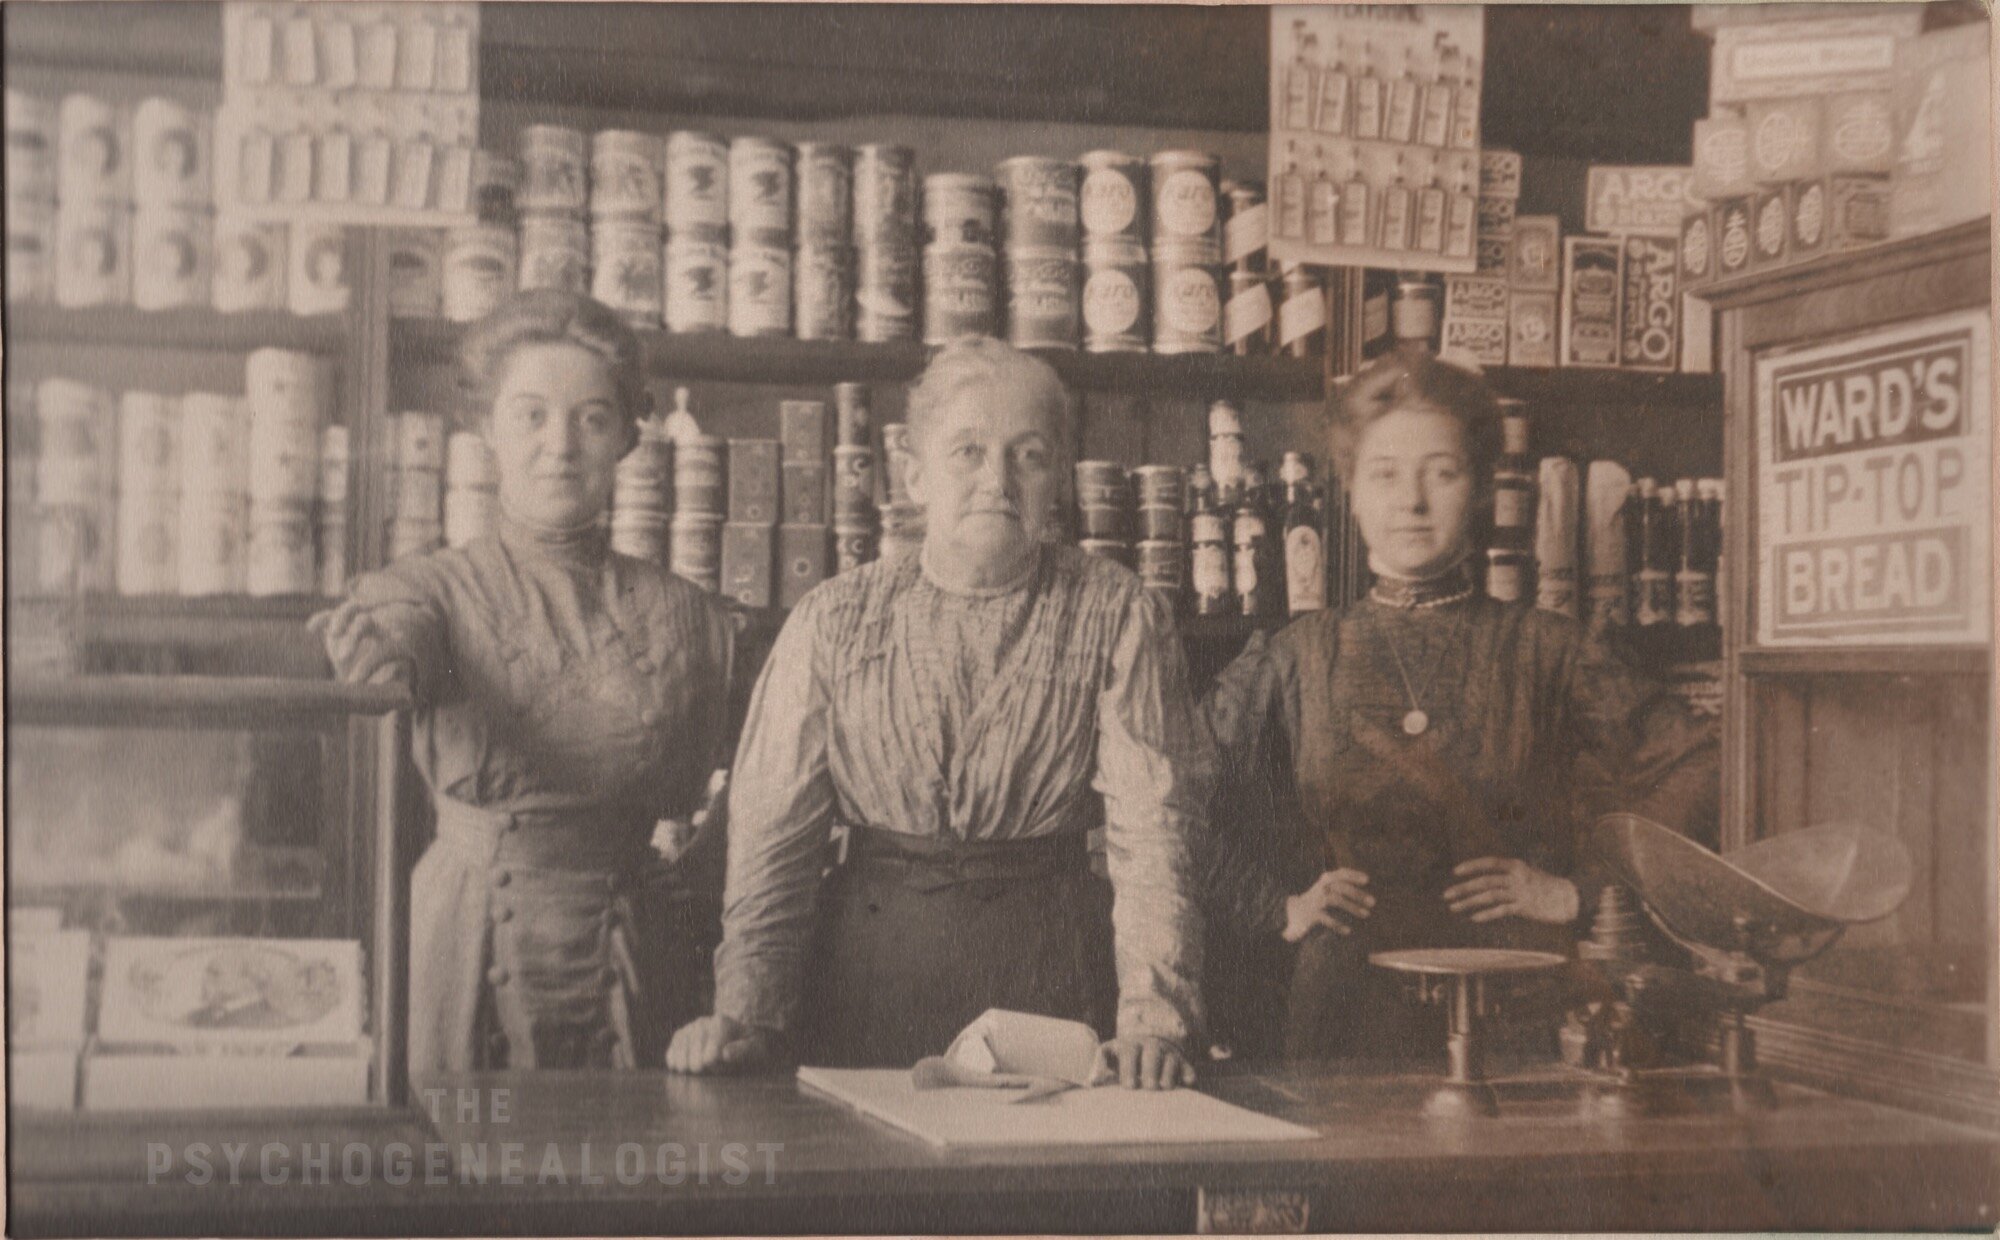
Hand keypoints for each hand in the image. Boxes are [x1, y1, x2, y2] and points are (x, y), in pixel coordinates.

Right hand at [307, 607, 412, 686]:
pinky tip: (311, 629)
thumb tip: (381, 694)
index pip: (382, 647)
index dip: (369, 665)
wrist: (371, 671)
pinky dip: (321, 619)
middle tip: (343, 657)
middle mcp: (375, 629)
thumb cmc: (381, 681)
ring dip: (340, 620)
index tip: (353, 684)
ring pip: (350, 609)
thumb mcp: (387, 688)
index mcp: (391, 643)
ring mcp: (355, 624)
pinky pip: (330, 615)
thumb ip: (386, 690)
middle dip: (353, 638)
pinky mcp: (338, 625)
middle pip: (365, 622)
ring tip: (333, 635)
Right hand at [665, 1014, 773, 1073]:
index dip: (718, 1067)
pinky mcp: (679, 1037)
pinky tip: (690, 1065)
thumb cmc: (748, 1046)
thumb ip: (742, 1051)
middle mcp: (702, 1022)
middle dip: (707, 1070)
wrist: (738, 1037)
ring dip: (693, 1069)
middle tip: (718, 1064)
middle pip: (695, 1063)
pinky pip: (671, 1057)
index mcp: (721, 1023)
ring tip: (706, 1063)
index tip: (727, 1062)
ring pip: (681, 1062)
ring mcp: (688, 1028)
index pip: (710, 1058)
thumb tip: (725, 1054)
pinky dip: (678, 1066)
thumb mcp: (754, 1048)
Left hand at [1094, 1036, 1195, 1089]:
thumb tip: (1090, 1084)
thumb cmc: (1124, 1057)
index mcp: (1130, 1045)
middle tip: (1149, 1087)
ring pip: (1170, 1060)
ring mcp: (1167, 1053)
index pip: (1129, 1053)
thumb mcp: (1111, 1056)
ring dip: (1169, 1073)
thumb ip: (1100, 1068)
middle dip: (1151, 1070)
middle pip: (1152, 1054)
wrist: (1147, 1043)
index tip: (1129, 1086)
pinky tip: (1189, 1081)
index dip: (1129, 1068)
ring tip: (1165, 1088)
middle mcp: (1150, 1046)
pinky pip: (1187, 1066)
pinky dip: (1189, 1073)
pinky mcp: (1181, 1061)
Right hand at [1282, 868, 1373, 942]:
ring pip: (1335, 900)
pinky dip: (1338, 924)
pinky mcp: (1311, 915)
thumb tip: (1367, 894)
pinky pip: (1326, 919)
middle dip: (1358, 894)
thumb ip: (1342, 887)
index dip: (1354, 875)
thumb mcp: (1327, 889)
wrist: (1292, 913)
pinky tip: (1348, 931)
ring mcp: (1315, 901)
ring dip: (1352, 907)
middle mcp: (1320, 888)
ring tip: (1366, 914)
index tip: (1367, 880)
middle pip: (1341, 887)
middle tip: (1373, 902)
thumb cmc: (1316, 901)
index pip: (1341, 873)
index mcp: (1325, 880)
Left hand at [1444, 857, 1579, 924]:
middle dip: (1463, 888)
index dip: (1471, 866)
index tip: (1455, 872)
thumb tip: (1485, 881)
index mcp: (1516, 866)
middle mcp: (1516, 876)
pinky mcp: (1525, 907)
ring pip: (1489, 896)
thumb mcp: (1526, 874)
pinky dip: (1487, 914)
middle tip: (1446, 895)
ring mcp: (1520, 892)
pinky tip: (1474, 918)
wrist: (1569, 898)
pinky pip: (1501, 910)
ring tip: (1454, 908)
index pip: (1489, 863)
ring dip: (1469, 902)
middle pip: (1484, 881)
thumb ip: (1507, 876)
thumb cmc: (1545, 887)